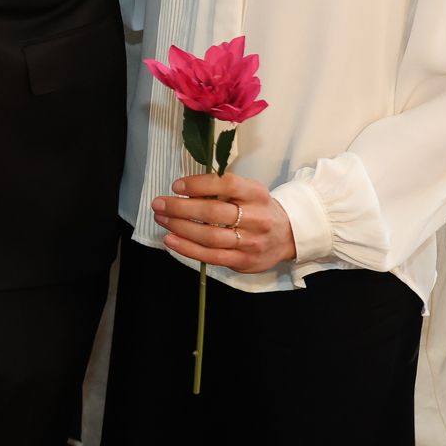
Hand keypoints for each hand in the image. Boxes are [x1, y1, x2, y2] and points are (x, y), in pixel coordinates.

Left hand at [154, 171, 296, 272]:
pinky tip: (171, 240)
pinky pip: (211, 256)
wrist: (287, 235)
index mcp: (256, 194)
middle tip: (158, 203)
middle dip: (180, 208)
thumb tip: (184, 190)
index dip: (198, 184)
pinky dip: (187, 248)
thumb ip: (222, 190)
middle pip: (213, 212)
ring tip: (161, 219)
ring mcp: (250, 242)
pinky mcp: (243, 261)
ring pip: (210, 236)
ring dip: (180, 227)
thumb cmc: (258, 209)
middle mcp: (256, 217)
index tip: (177, 186)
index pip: (226, 184)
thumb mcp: (248, 191)